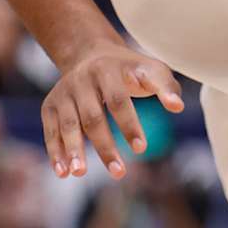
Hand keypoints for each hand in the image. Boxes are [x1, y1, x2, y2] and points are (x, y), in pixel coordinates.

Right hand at [43, 44, 182, 178]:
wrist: (89, 54)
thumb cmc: (129, 70)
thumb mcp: (150, 69)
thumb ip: (166, 87)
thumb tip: (177, 107)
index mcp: (109, 70)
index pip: (118, 100)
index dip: (129, 125)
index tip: (141, 149)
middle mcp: (83, 79)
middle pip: (93, 117)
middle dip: (104, 146)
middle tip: (119, 173)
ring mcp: (64, 92)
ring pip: (69, 124)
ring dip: (73, 150)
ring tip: (80, 173)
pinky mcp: (50, 105)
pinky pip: (51, 130)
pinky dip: (55, 151)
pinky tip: (63, 172)